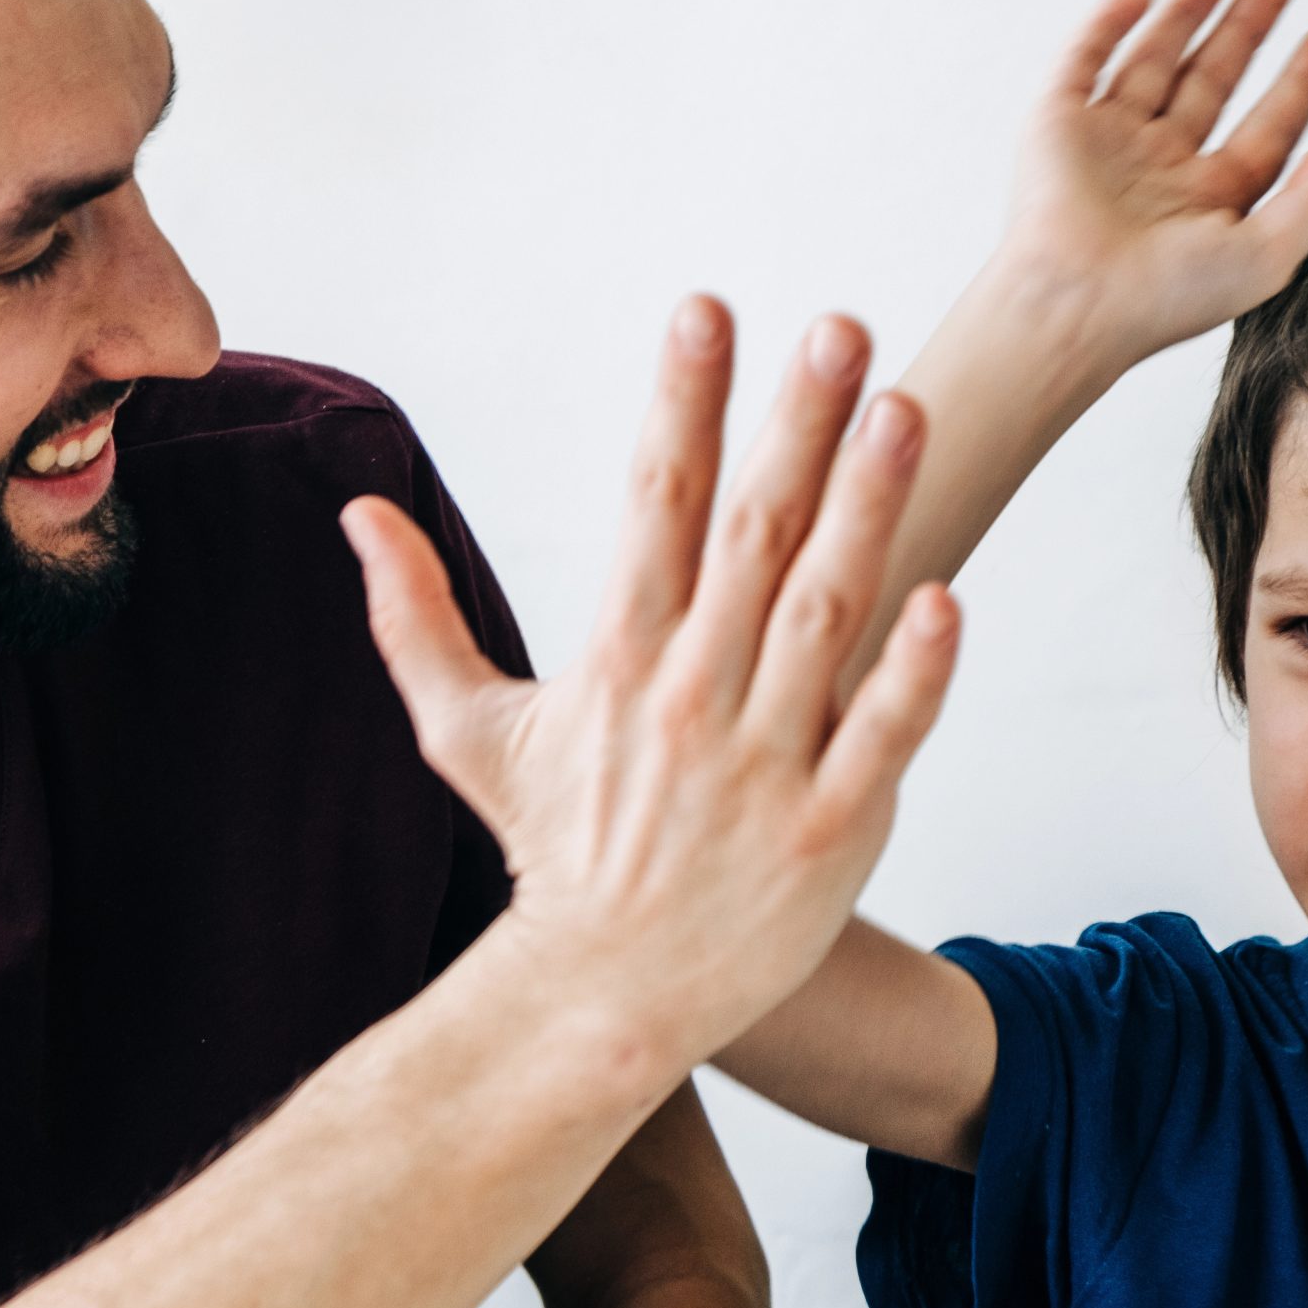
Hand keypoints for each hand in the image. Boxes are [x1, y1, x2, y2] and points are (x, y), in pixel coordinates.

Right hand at [342, 301, 960, 1069]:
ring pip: (825, 619)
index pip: (653, 506)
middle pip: (750, 540)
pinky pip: (878, 740)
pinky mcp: (828, 831)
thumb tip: (358, 513)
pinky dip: (912, 675)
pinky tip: (949, 599)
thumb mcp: (468, 734)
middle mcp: (690, 699)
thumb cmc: (553, 851)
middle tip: (839, 325)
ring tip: (903, 413)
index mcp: (616, 662)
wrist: (601, 995)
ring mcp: (763, 766)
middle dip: (793, 427)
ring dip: (866, 513)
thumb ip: (415, 617)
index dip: (681, 405)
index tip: (706, 311)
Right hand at [1005, 0, 1307, 366]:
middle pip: (1210, 85)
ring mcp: (1106, 146)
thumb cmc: (1157, 302)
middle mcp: (1156, 172)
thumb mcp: (1264, 262)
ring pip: (1152, 63)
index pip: (1262, 132)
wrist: (1074, 306)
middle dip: (1245, 31)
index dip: (1298, 84)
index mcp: (1204, 205)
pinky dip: (1109, 21)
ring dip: (1185, 14)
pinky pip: (1085, 60)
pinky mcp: (1057, 127)